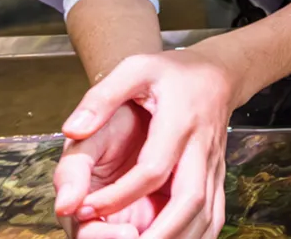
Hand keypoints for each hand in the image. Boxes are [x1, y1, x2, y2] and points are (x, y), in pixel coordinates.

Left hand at [58, 47, 239, 238]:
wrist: (217, 73)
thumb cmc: (171, 72)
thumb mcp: (134, 68)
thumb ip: (101, 97)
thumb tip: (73, 129)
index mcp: (179, 122)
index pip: (152, 169)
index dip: (120, 194)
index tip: (85, 208)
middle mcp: (201, 148)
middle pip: (189, 199)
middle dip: (161, 232)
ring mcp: (213, 165)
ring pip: (206, 214)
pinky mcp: (217, 177)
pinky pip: (214, 216)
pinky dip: (198, 237)